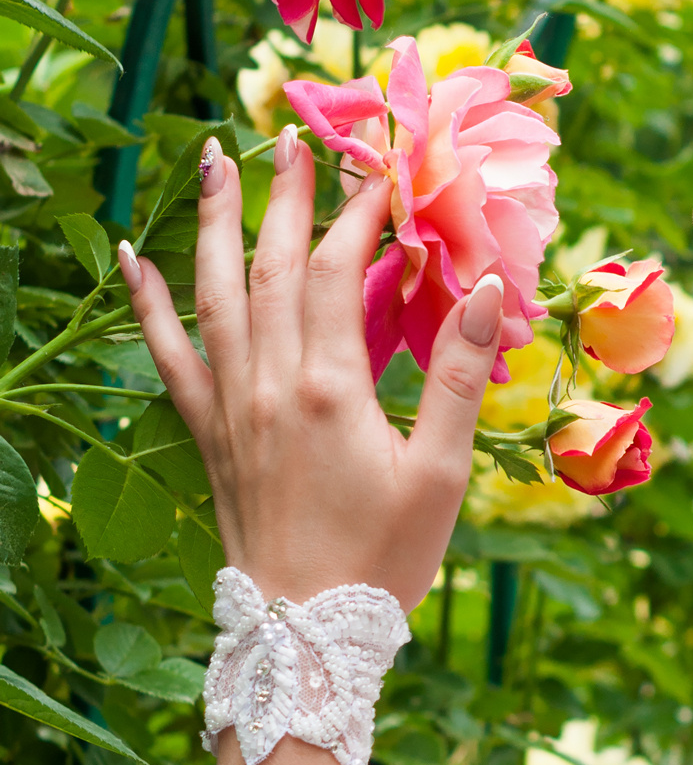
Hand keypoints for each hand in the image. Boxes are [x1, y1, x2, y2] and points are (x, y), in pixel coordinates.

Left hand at [121, 129, 503, 610]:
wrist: (307, 633)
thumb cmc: (386, 558)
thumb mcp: (442, 472)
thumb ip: (460, 375)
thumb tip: (489, 288)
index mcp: (333, 388)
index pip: (343, 270)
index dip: (362, 211)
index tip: (385, 167)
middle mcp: (272, 384)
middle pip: (275, 265)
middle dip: (287, 193)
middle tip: (297, 131)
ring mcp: (232, 407)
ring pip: (216, 293)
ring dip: (215, 220)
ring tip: (216, 158)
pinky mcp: (209, 434)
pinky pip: (169, 356)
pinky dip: (148, 305)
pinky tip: (133, 260)